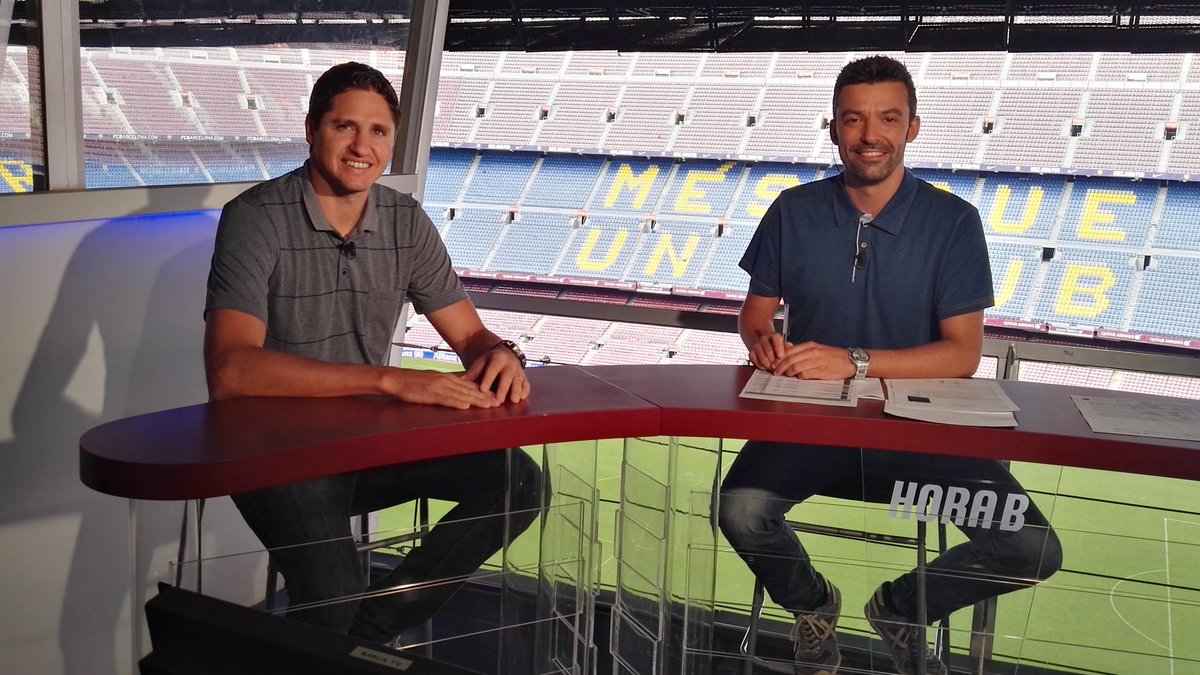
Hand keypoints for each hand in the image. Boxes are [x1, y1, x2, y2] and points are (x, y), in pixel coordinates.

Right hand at [382, 369, 500, 409]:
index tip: (495, 396)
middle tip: (498, 403)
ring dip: (476, 400)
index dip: (483, 391)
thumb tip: (457, 393)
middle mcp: (445, 381)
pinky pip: (445, 399)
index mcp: (447, 378)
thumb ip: (445, 386)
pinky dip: (456, 403)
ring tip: (488, 405)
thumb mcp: (433, 381)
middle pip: (469, 390)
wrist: (396, 380)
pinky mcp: (429, 394)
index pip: (469, 386)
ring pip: (461, 394)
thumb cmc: (413, 383)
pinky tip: (465, 406)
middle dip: (485, 397)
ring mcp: (438, 387)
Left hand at [462, 346, 529, 403]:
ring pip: (518, 381)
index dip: (488, 380)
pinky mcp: (524, 377)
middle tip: (499, 400)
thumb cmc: (488, 363)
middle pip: (507, 377)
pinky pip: (526, 384)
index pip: (492, 370)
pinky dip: (525, 391)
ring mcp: (518, 370)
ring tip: (514, 400)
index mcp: (497, 358)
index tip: (483, 390)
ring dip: (516, 391)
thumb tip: (461, 381)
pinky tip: (522, 398)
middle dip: (503, 389)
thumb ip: (472, 373)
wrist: (504, 354)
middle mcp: (510, 364)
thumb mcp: (480, 363)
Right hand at [748, 332, 788, 370]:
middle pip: (766, 345)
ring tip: (771, 367)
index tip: (781, 356)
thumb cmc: (779, 350)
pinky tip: (765, 367)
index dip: (778, 347)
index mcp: (775, 336)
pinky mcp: (751, 352)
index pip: (776, 337)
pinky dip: (759, 364)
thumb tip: (790, 354)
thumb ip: (788, 351)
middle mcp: (765, 339)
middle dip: (771, 357)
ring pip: (759, 352)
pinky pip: (753, 358)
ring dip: (765, 362)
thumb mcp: (786, 349)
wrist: (768, 349)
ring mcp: (757, 344)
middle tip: (776, 365)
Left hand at [772, 342, 855, 379]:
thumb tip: (786, 353)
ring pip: (795, 368)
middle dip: (780, 367)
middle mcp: (812, 352)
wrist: (850, 361)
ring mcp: (817, 362)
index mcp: (810, 346)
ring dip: (788, 373)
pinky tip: (799, 378)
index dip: (779, 359)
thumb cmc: (833, 356)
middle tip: (776, 372)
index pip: (789, 351)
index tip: (774, 364)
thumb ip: (802, 351)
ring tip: (785, 376)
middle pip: (790, 360)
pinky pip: (805, 375)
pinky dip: (799, 377)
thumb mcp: (817, 349)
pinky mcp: (821, 372)